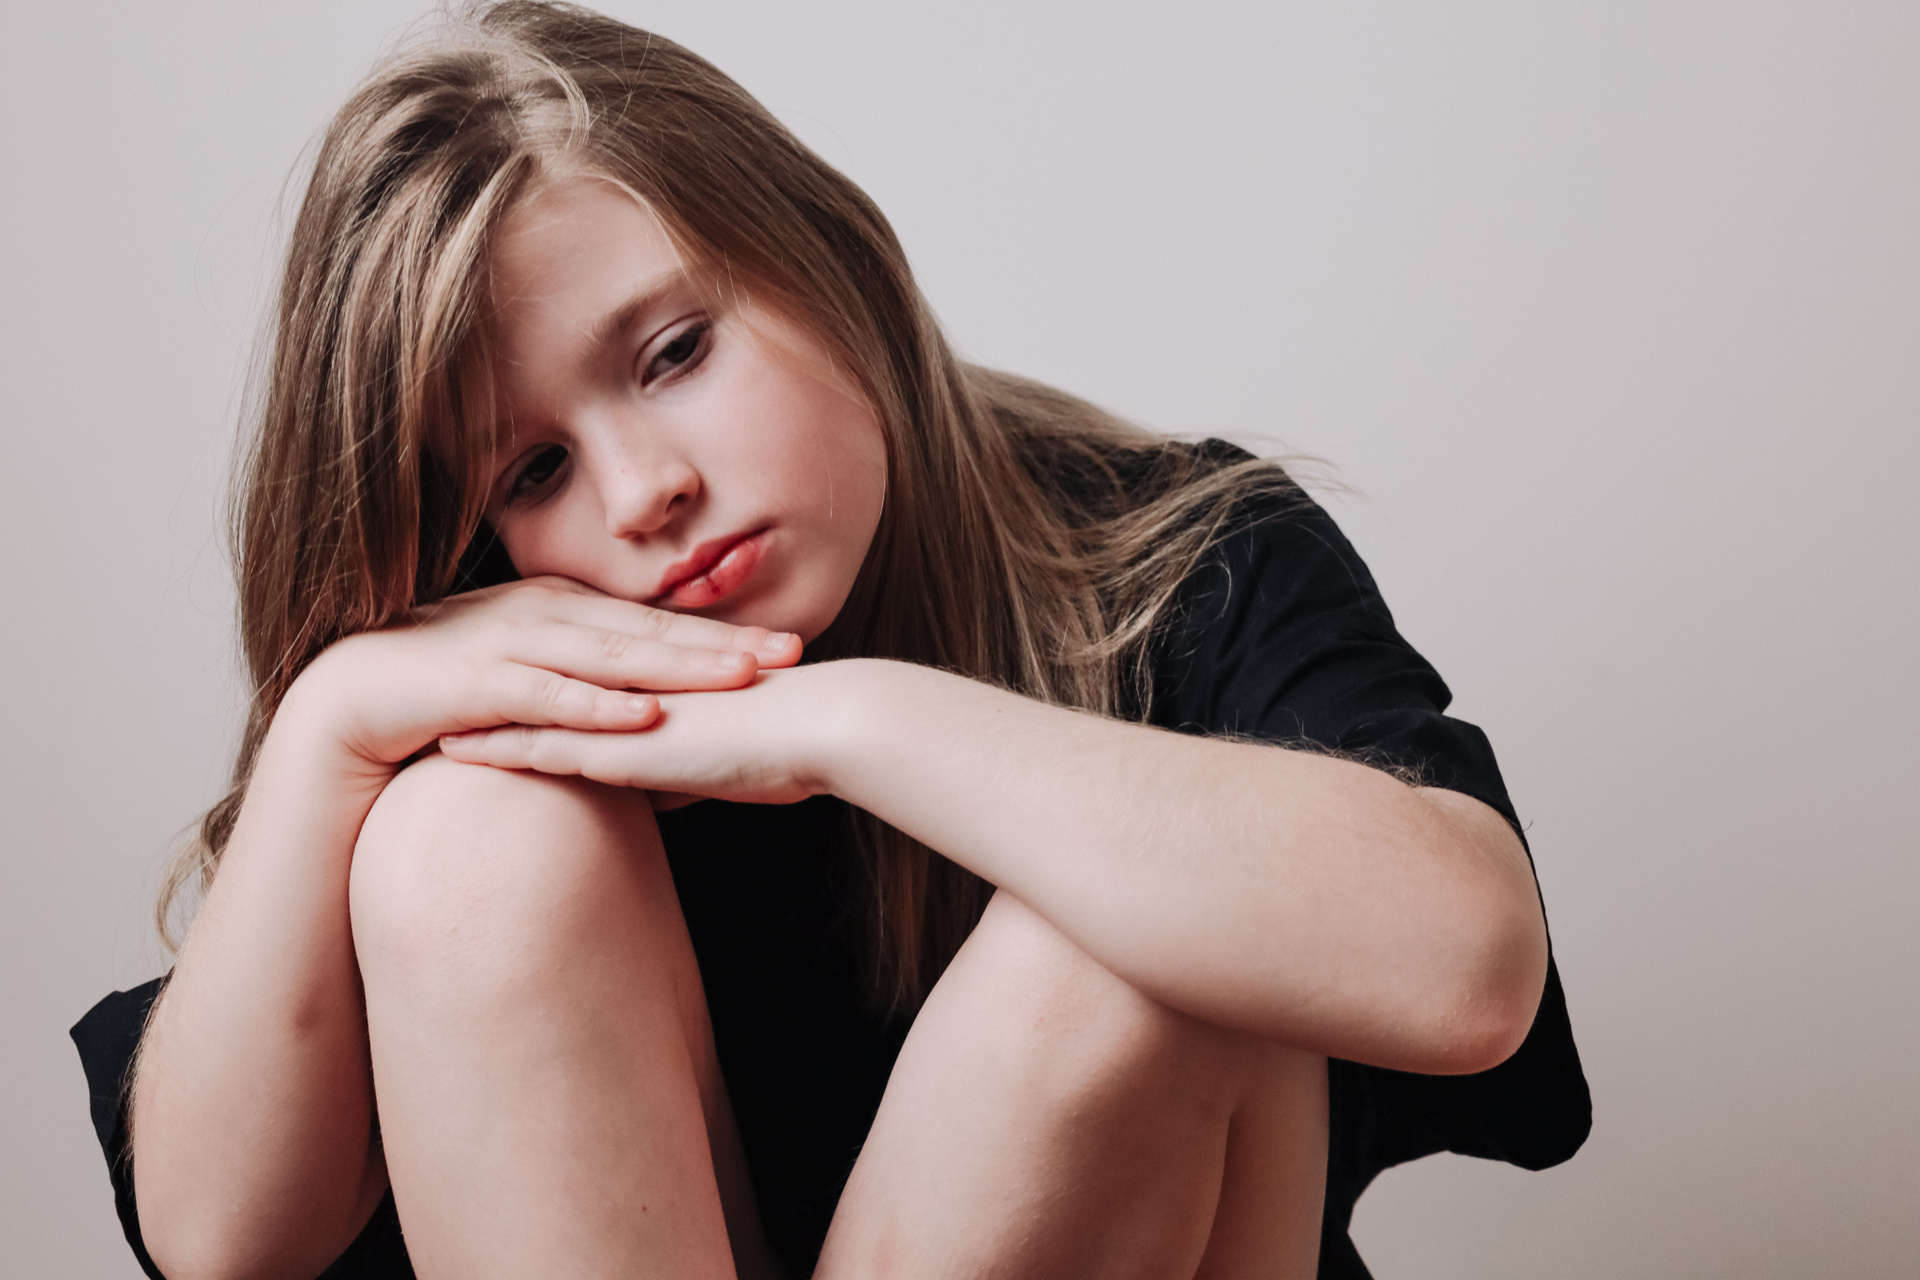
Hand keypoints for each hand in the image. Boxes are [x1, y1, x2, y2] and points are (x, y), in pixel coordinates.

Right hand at [283, 576, 803, 771]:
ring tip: (740, 678)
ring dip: (678, 667)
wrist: (352, 700)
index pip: (658, 623)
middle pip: (649, 631)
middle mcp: (545, 613)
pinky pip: (548, 696)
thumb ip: (591, 684)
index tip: (789, 645)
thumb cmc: (453, 693)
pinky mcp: (477, 683)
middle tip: (791, 653)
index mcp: (564, 607)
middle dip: (723, 642)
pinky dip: (597, 707)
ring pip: (610, 657)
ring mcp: (510, 643)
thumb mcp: (534, 678)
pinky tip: (643, 718)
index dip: (724, 632)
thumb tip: (658, 712)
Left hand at [438, 661, 863, 806]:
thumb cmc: (796, 742)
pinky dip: (495, 746)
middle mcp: (628, 682)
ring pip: (527, 701)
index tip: (487, 671)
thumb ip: (689, 761)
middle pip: (538, 672)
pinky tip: (451, 750)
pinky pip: (544, 742)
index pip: (576, 669)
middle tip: (432, 677)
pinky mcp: (625, 741)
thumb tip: (667, 787)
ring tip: (419, 710)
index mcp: (654, 678)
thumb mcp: (731, 755)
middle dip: (483, 672)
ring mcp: (622, 706)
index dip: (529, 668)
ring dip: (471, 706)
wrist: (824, 726)